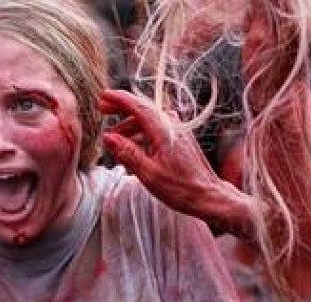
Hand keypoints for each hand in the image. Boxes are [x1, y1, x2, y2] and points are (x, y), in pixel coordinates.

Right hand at [99, 89, 254, 236]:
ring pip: (148, 122)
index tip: (104, 96)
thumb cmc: (180, 188)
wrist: (207, 196)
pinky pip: (156, 131)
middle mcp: (172, 126)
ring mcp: (178, 132)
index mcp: (163, 131)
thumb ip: (127, 153)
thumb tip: (108, 138)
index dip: (119, 100)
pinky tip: (133, 150)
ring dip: (130, 128)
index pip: (138, 107)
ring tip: (115, 141)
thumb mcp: (148, 173)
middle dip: (121, 111)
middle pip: (142, 111)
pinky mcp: (180, 140)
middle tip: (103, 111)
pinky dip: (141, 136)